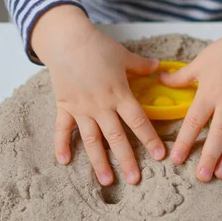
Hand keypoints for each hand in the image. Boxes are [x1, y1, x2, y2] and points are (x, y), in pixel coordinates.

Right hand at [31, 5, 165, 185]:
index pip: (138, 121)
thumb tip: (160, 67)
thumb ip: (142, 66)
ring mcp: (81, 108)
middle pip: (116, 137)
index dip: (149, 139)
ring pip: (92, 140)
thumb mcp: (124, 55)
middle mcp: (101, 106)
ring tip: (106, 181)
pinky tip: (64, 162)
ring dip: (99, 161)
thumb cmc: (97, 46)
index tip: (160, 156)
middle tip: (135, 180)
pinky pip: (63, 129)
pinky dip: (61, 145)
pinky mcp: (64, 106)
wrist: (66, 39)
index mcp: (119, 94)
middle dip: (127, 160)